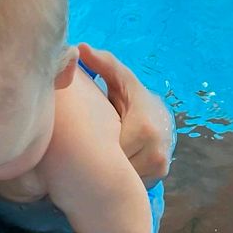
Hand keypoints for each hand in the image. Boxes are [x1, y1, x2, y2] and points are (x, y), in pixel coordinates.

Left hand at [78, 43, 173, 185]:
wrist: (161, 116)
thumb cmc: (133, 97)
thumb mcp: (120, 80)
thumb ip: (103, 65)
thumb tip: (81, 48)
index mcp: (143, 128)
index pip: (106, 148)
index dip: (87, 147)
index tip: (71, 144)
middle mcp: (155, 152)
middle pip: (112, 168)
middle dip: (93, 163)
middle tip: (73, 157)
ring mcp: (158, 168)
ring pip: (120, 179)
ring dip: (104, 174)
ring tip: (86, 165)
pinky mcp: (157, 178)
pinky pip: (128, 184)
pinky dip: (115, 179)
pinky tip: (103, 172)